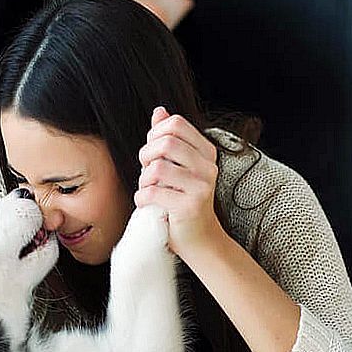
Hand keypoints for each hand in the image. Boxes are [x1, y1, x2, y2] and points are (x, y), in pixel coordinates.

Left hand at [134, 106, 222, 259]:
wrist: (199, 240)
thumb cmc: (182, 202)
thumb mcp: (177, 167)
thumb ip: (169, 139)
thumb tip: (160, 111)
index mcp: (206, 152)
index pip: (175, 124)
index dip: (155, 135)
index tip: (152, 154)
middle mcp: (208, 167)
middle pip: (166, 143)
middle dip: (146, 156)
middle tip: (146, 173)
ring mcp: (202, 186)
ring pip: (157, 168)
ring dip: (143, 181)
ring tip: (149, 190)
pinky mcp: (191, 206)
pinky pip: (152, 193)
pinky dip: (142, 199)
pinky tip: (148, 204)